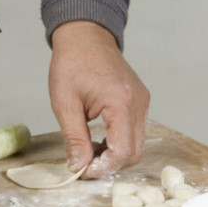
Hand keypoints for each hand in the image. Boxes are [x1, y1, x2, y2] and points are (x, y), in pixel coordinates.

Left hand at [48, 21, 149, 177]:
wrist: (85, 36)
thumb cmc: (72, 63)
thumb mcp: (65, 104)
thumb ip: (75, 139)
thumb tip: (79, 166)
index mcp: (121, 102)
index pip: (122, 151)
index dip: (103, 167)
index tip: (82, 170)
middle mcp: (138, 103)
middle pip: (134, 153)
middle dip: (110, 164)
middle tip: (84, 162)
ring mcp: (142, 102)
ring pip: (136, 145)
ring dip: (114, 154)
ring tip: (89, 148)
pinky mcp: (140, 102)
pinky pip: (135, 132)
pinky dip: (119, 142)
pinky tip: (99, 137)